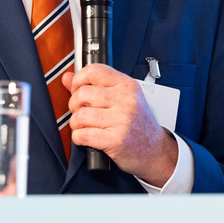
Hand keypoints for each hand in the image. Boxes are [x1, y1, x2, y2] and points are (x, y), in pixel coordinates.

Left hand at [62, 64, 177, 186]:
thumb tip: (68, 78)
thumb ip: (94, 86)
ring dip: (76, 123)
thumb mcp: (122, 99)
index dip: (79, 80)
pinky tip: (85, 137)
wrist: (155, 151)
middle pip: (83, 93)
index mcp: (127, 85)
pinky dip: (78, 138)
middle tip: (80, 111)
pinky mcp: (117, 140)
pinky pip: (83, 135)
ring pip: (81, 115)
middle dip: (74, 105)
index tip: (77, 89)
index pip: (94, 71)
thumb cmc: (139, 125)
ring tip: (83, 126)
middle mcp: (126, 100)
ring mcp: (123, 120)